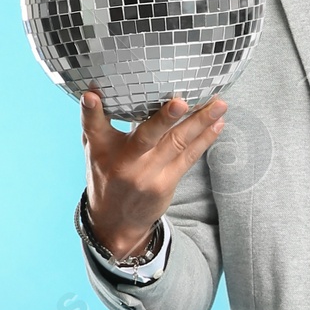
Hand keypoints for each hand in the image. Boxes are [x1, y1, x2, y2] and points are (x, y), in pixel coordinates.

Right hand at [81, 90, 225, 258]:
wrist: (116, 222)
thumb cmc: (107, 174)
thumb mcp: (95, 148)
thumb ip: (97, 121)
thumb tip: (98, 87)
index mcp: (100, 149)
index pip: (92, 126)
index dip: (90, 110)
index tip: (90, 96)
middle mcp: (124, 162)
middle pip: (146, 136)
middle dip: (165, 119)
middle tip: (181, 102)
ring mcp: (148, 175)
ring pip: (176, 144)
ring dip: (200, 122)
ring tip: (219, 105)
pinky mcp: (166, 183)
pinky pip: (189, 157)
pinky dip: (205, 139)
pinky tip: (218, 123)